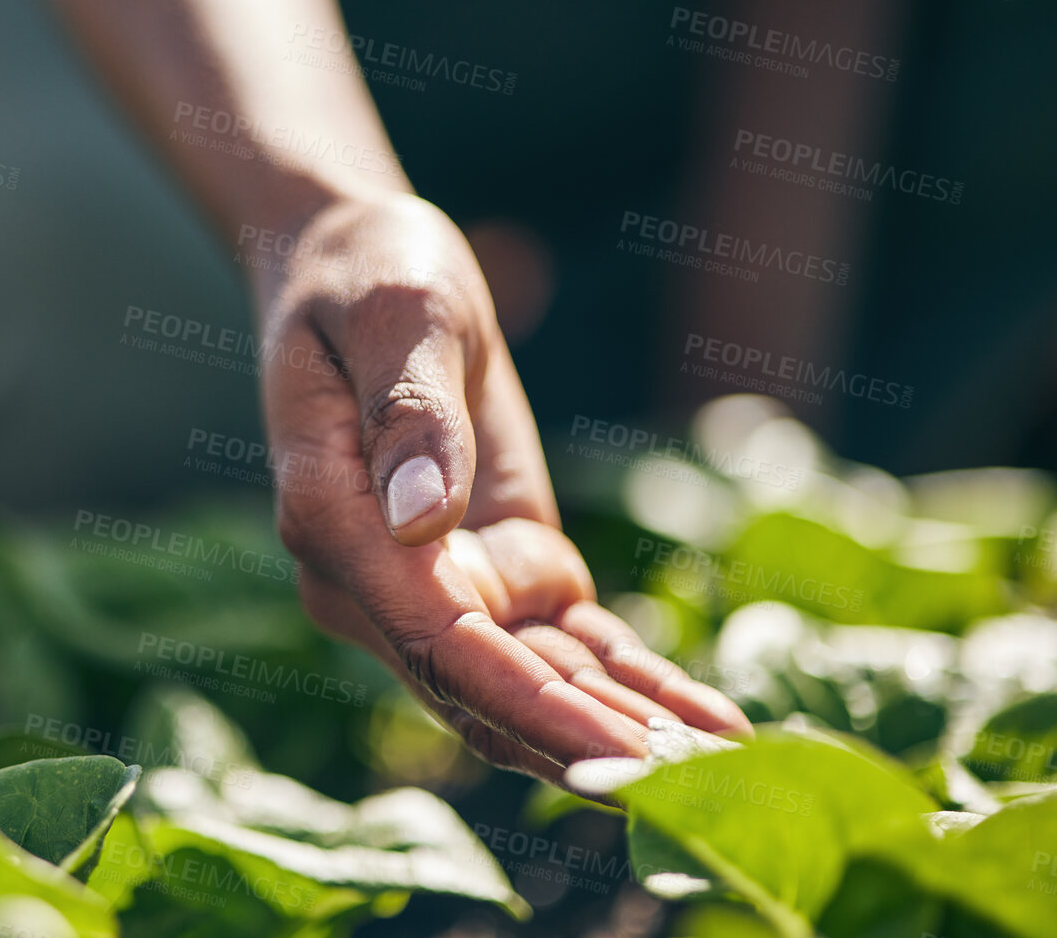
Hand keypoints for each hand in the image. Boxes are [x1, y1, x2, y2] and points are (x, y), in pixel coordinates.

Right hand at [251, 193, 749, 783]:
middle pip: (484, 688)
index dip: (526, 703)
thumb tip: (422, 520)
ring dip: (621, 731)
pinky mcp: (494, 569)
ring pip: (531, 684)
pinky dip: (633, 683)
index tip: (616, 756)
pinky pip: (565, 643)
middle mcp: (373, 580)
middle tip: (697, 790)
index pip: (431, 639)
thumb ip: (411, 414)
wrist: (359, 266)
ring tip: (725, 773)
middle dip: (588, 743)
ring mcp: (434, 585)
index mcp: (331, 520)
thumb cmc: (368, 273)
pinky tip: (709, 725)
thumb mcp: (399, 314)